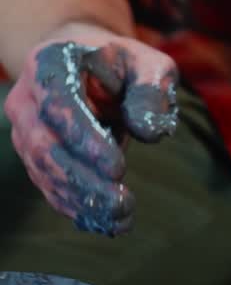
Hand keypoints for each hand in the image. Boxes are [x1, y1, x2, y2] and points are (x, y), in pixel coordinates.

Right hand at [3, 24, 178, 235]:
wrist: (84, 61)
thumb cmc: (122, 62)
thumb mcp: (148, 63)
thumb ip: (152, 90)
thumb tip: (151, 132)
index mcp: (52, 62)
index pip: (59, 104)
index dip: (84, 138)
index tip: (119, 168)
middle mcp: (27, 97)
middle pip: (45, 145)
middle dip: (83, 179)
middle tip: (122, 204)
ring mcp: (24, 127)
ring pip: (42, 170)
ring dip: (80, 198)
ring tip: (121, 217)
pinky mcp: (32, 153)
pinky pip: (47, 183)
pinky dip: (75, 205)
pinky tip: (106, 222)